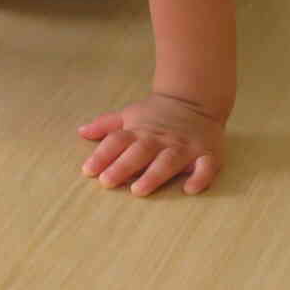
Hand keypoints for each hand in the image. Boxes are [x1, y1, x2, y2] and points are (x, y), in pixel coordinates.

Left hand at [78, 92, 226, 195]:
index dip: (102, 155)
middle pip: (139, 152)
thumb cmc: (156, 114)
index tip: (88, 170)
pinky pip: (205, 168)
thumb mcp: (129, 115)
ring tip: (138, 190)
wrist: (194, 100)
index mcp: (140, 131)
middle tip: (107, 182)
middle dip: (122, 166)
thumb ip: (106, 125)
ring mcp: (184, 147)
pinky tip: (189, 189)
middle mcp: (160, 139)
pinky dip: (199, 178)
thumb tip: (81, 132)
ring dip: (153, 175)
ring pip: (168, 161)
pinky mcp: (207, 155)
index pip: (117, 141)